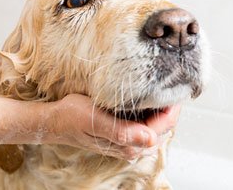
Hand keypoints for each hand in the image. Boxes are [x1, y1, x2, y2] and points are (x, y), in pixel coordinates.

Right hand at [45, 94, 179, 159]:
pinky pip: (144, 126)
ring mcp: (126, 143)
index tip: (177, 89)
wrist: (55, 121)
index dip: (172, 108)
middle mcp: (130, 147)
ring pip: (155, 128)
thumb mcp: (95, 120)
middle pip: (162, 129)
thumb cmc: (72, 117)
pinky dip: (150, 114)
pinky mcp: (121, 136)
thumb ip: (122, 131)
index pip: (162, 127)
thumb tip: (151, 138)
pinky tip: (147, 101)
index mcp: (127, 144)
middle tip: (173, 86)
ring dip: (161, 112)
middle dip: (169, 109)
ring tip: (164, 91)